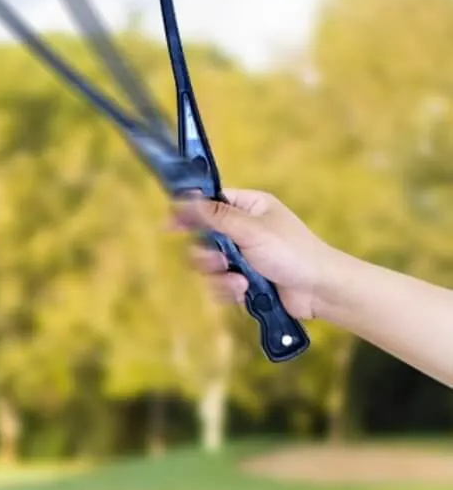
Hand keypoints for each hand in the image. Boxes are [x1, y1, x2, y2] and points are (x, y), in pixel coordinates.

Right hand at [173, 189, 338, 321]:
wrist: (320, 291)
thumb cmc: (293, 252)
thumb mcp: (252, 230)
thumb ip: (215, 215)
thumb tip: (186, 197)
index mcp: (249, 207)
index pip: (209, 203)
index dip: (189, 213)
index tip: (169, 225)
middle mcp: (244, 230)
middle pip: (203, 238)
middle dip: (207, 255)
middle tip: (218, 261)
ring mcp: (244, 256)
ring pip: (209, 265)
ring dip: (219, 276)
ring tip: (238, 282)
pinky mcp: (245, 280)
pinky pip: (220, 284)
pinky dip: (228, 290)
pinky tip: (244, 292)